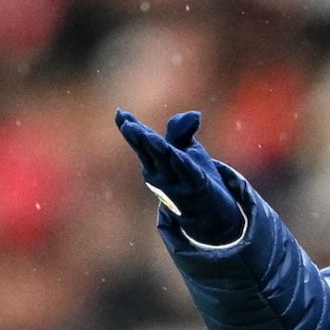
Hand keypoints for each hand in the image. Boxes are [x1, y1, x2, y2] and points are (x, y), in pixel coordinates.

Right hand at [115, 109, 244, 244]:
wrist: (209, 216)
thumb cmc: (192, 180)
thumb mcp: (185, 151)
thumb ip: (181, 132)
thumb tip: (194, 115)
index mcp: (154, 165)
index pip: (142, 144)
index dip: (132, 128)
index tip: (120, 113)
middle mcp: (160, 175)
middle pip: (148, 152)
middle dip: (138, 138)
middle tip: (127, 124)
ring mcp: (176, 182)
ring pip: (165, 160)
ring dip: (155, 147)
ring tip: (146, 134)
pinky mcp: (196, 186)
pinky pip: (187, 171)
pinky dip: (180, 161)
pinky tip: (174, 151)